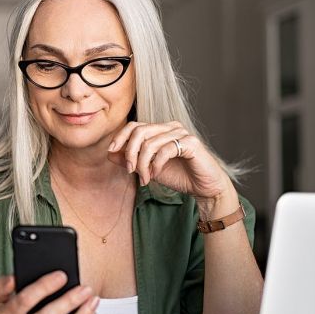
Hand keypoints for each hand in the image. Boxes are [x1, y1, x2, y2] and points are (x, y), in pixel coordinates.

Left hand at [108, 121, 237, 210]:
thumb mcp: (149, 169)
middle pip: (140, 131)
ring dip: (143, 164)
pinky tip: (156, 174)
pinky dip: (156, 164)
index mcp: (161, 130)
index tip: (111, 151)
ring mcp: (182, 133)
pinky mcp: (191, 143)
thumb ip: (131, 160)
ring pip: (150, 142)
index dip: (120, 137)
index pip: (135, 125)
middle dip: (130, 152)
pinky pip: (165, 150)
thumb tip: (110, 153)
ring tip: (145, 178)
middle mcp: (171, 127)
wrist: (204, 188)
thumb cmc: (179, 176)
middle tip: (130, 170)